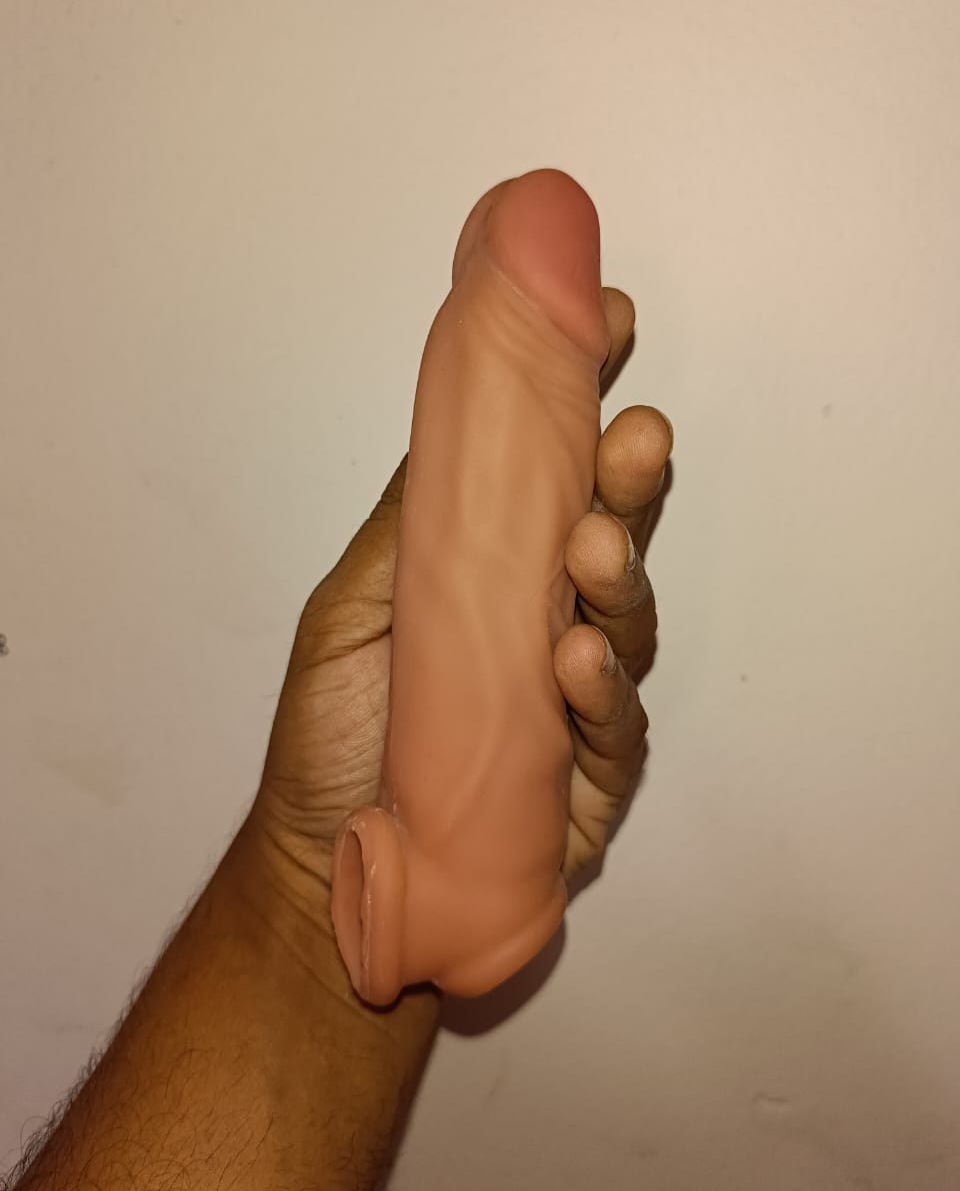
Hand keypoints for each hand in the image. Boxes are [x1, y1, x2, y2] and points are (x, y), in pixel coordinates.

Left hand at [252, 285, 671, 905]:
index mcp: (497, 568)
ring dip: (622, 575)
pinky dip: (602, 691)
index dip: (581, 400)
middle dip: (630, 476)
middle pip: (611, 528)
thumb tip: (454, 424)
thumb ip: (413, 526)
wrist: (333, 864)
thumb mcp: (354, 607)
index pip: (552, 474)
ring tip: (596, 549)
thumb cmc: (338, 730)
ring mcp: (580, 695)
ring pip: (627, 620)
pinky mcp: (594, 773)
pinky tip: (578, 667)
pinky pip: (615, 724)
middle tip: (634, 434)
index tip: (604, 326)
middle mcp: (550, 617)